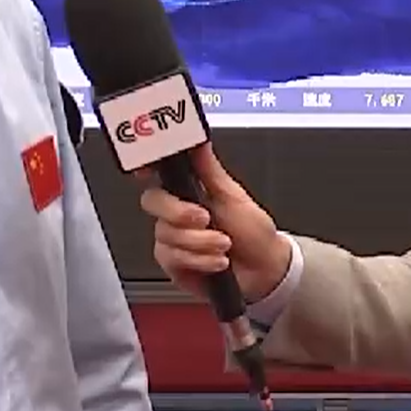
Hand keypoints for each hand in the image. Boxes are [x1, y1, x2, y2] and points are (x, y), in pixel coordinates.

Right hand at [139, 145, 293, 301]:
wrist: (264, 270)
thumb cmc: (253, 233)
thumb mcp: (233, 196)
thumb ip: (210, 170)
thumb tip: (198, 140)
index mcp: (189, 191)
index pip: (158, 174)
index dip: (146, 168)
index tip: (146, 171)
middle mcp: (176, 214)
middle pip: (152, 202)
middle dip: (180, 213)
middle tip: (205, 218)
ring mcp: (173, 239)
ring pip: (165, 234)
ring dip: (201, 242)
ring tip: (225, 244)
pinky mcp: (174, 264)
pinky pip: (173, 258)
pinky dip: (200, 260)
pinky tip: (218, 261)